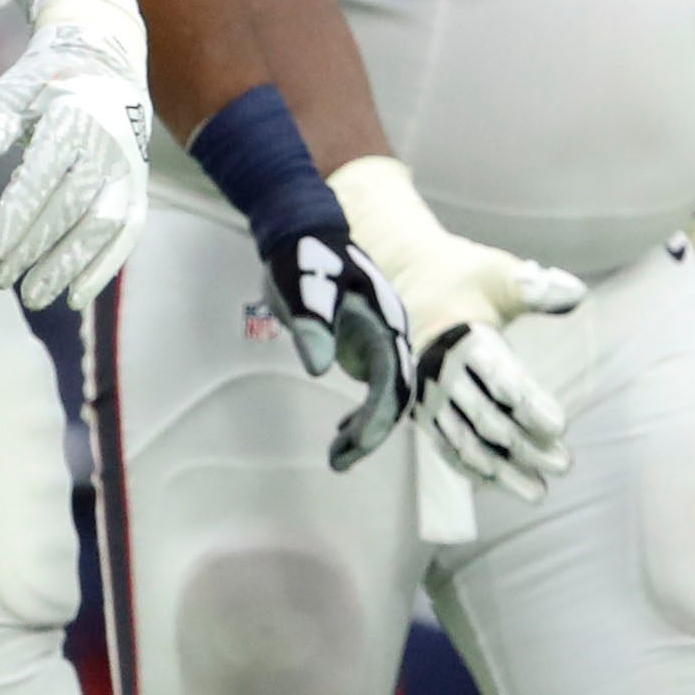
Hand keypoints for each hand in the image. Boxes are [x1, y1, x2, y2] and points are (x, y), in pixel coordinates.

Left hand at [0, 0, 152, 309]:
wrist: (106, 65)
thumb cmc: (45, 83)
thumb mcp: (12, 91)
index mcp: (74, 116)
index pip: (46, 173)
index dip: (20, 213)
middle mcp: (108, 144)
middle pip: (73, 206)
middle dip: (35, 247)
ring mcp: (128, 168)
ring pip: (102, 224)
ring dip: (68, 265)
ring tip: (33, 296)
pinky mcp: (138, 188)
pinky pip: (127, 232)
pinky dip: (104, 267)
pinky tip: (75, 297)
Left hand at [260, 222, 416, 471]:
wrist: (300, 233)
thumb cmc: (303, 260)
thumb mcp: (304, 291)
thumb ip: (313, 327)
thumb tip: (320, 369)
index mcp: (387, 324)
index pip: (394, 382)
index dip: (380, 418)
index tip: (357, 444)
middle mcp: (390, 337)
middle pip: (394, 397)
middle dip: (372, 433)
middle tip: (339, 462)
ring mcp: (377, 343)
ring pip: (383, 397)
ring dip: (364, 429)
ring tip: (336, 459)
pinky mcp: (361, 346)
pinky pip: (370, 390)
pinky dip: (358, 415)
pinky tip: (341, 436)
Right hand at [331, 154, 583, 499]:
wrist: (402, 278)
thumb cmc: (460, 273)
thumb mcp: (497, 272)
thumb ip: (534, 287)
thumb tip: (576, 292)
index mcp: (460, 337)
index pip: (499, 378)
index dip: (529, 404)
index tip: (559, 426)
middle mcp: (439, 370)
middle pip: (486, 418)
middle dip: (525, 446)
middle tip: (563, 465)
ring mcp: (426, 393)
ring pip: (465, 441)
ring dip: (502, 469)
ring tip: (537, 492)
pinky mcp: (419, 406)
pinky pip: (444, 444)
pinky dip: (471, 467)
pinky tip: (499, 483)